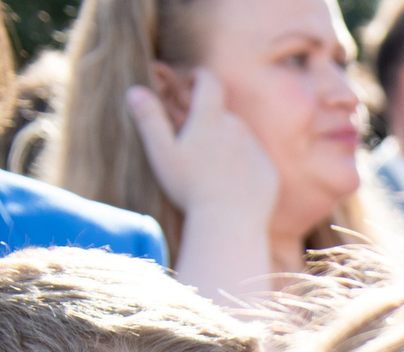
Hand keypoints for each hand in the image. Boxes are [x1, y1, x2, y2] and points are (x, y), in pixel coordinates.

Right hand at [126, 69, 277, 226]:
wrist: (229, 222)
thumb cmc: (190, 188)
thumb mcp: (162, 153)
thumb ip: (149, 119)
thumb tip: (134, 90)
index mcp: (210, 119)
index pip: (210, 83)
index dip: (201, 77)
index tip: (194, 80)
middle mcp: (237, 128)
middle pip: (223, 116)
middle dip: (211, 122)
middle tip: (196, 144)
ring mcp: (256, 150)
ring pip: (240, 139)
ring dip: (228, 145)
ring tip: (212, 171)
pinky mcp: (269, 171)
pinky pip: (255, 162)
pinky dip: (244, 168)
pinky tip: (231, 187)